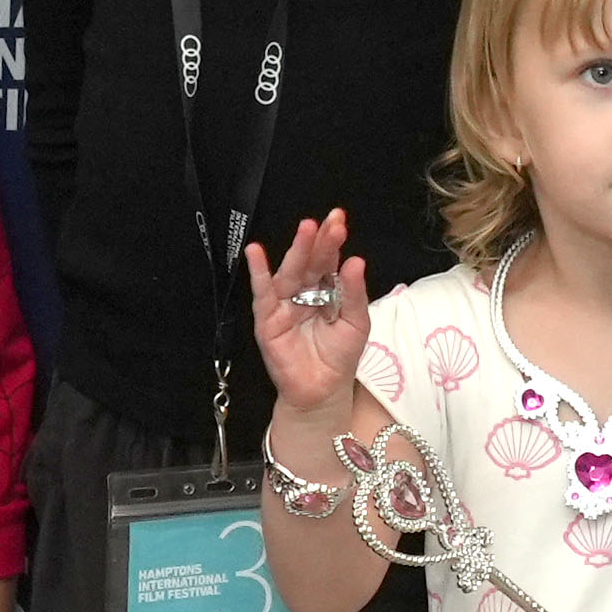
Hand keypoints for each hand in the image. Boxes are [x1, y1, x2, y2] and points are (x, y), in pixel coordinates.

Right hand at [243, 212, 375, 418]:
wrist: (322, 391)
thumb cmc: (340, 357)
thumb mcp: (357, 323)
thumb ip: (354, 293)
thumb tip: (356, 261)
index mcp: (326, 290)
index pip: (329, 260)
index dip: (333, 241)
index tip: (339, 220)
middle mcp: (304, 292)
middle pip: (310, 261)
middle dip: (318, 241)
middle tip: (329, 222)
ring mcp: (284, 304)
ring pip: (290, 272)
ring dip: (297, 250)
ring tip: (306, 229)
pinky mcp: (267, 319)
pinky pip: (262, 293)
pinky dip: (257, 272)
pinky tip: (255, 252)